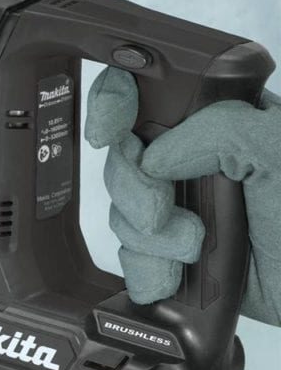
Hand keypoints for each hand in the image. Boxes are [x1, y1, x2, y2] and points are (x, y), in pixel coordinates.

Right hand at [85, 67, 279, 325]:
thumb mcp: (276, 150)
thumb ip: (216, 130)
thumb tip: (152, 160)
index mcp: (217, 121)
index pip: (146, 91)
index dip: (114, 104)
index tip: (106, 133)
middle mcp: (193, 161)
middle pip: (122, 158)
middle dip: (134, 190)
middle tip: (161, 212)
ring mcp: (182, 208)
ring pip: (122, 210)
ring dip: (149, 238)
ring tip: (193, 249)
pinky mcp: (174, 253)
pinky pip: (130, 256)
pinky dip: (145, 270)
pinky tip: (175, 278)